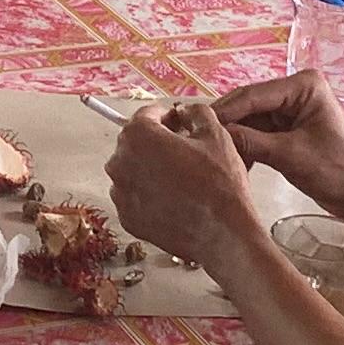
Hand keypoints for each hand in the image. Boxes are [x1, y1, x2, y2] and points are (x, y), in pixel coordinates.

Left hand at [104, 98, 266, 274]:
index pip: (146, 115)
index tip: (180, 123)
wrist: (223, 233)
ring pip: (133, 170)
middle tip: (184, 151)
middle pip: (135, 142)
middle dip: (157, 141)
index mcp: (138, 136)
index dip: (167, 116)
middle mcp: (120, 162)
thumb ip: (195, 112)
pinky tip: (173, 198)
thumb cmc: (220, 184)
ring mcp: (120, 193)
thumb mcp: (215, 134)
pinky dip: (148, 194)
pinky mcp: (127, 218)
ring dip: (150, 168)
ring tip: (180, 177)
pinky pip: (134, 197)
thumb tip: (184, 111)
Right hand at [209, 70, 343, 218]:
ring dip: (234, 137)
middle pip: (249, 105)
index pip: (253, 95)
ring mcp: (292, 110)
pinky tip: (234, 160)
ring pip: (250, 119)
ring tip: (213, 153)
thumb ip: (252, 142)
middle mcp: (296, 91)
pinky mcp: (289, 129)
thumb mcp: (292, 156)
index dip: (224, 112)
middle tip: (196, 140)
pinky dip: (246, 146)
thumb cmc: (340, 171)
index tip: (195, 126)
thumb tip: (215, 136)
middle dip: (226, 124)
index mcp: (303, 86)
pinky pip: (258, 132)